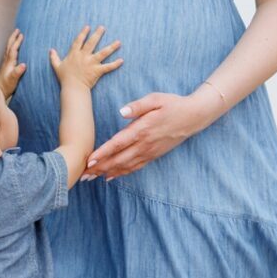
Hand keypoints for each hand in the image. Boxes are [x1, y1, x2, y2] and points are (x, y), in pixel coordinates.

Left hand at [0, 28, 26, 100]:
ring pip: (9, 49)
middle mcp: (6, 62)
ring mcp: (6, 64)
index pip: (13, 49)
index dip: (17, 41)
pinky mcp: (6, 68)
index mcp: (9, 63)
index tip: (21, 34)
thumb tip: (24, 65)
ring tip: (16, 36)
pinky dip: (12, 48)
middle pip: (9, 46)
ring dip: (12, 42)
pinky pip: (9, 54)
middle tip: (18, 30)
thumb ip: (18, 72)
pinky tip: (14, 50)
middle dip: (13, 37)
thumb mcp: (13, 80)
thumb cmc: (5, 87)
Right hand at [48, 25, 122, 89]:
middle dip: (98, 34)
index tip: (88, 27)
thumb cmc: (64, 78)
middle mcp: (84, 56)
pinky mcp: (97, 71)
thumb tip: (51, 50)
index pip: (79, 41)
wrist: (72, 88)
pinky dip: (115, 64)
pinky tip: (121, 60)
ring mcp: (91, 63)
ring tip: (118, 42)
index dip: (83, 33)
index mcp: (74, 54)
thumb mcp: (57, 66)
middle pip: (92, 42)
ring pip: (103, 53)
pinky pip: (108, 67)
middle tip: (103, 27)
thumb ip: (54, 58)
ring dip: (111, 47)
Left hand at [85, 90, 209, 178]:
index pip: (119, 143)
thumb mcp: (156, 99)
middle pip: (118, 159)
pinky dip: (121, 173)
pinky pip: (135, 167)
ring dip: (107, 172)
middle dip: (99, 168)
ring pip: (125, 166)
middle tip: (82, 175)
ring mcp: (149, 151)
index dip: (103, 153)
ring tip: (90, 178)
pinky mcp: (153, 155)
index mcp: (142, 129)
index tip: (89, 160)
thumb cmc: (173, 104)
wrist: (194, 117)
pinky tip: (110, 176)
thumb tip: (121, 111)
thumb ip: (138, 105)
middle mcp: (145, 144)